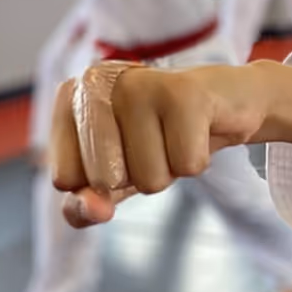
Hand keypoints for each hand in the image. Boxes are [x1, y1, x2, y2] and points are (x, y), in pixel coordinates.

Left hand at [50, 63, 272, 227]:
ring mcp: (139, 83)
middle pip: (105, 181)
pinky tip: (200, 129)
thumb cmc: (162, 137)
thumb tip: (94, 209)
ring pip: (148, 178)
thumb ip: (84, 206)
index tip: (122, 150)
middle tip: (156, 142)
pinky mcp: (183, 91)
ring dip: (170, 169)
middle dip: (138, 177)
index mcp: (70, 98)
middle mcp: (95, 82)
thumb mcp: (114, 179)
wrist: (226, 105)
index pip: (65, 178)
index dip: (100, 184)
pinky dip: (198, 161)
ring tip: (177, 135)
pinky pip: (186, 166)